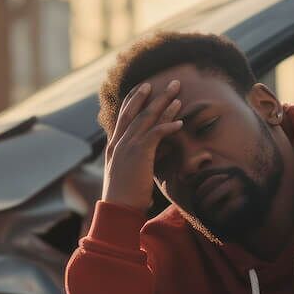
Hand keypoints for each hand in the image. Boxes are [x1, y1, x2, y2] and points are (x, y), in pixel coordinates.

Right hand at [101, 79, 182, 211]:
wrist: (118, 210)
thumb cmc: (125, 198)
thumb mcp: (131, 174)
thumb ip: (144, 158)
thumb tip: (162, 150)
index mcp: (113, 147)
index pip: (123, 117)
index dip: (133, 100)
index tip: (143, 88)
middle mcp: (118, 143)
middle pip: (135, 111)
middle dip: (150, 95)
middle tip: (166, 83)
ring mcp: (127, 147)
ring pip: (146, 118)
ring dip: (163, 104)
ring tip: (178, 94)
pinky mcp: (139, 153)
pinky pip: (156, 133)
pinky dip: (168, 126)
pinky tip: (180, 122)